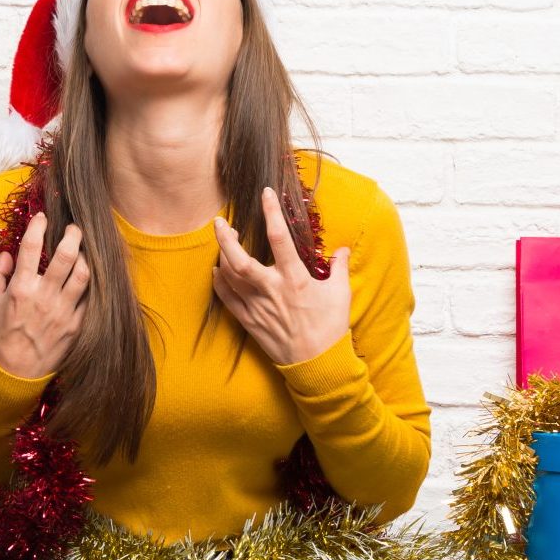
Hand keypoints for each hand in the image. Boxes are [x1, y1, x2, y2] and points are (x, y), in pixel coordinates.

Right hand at [0, 211, 90, 378]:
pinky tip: (87, 277)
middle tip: (74, 227)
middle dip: (73, 234)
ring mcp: (63, 312)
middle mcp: (44, 297)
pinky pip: (90, 298)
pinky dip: (91, 284)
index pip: (31, 247)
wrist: (13, 374)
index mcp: (21, 289)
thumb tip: (6, 254)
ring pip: (84, 274)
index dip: (38, 226)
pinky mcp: (76, 326)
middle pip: (66, 255)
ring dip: (85, 256)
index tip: (42, 217)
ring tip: (83, 250)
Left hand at [211, 185, 351, 366]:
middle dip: (226, 238)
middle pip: (240, 260)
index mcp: (295, 280)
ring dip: (222, 256)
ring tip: (223, 241)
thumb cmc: (330, 328)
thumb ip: (338, 268)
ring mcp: (257, 307)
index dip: (272, 213)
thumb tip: (342, 250)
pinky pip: (227, 299)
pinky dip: (219, 283)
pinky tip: (218, 271)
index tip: (266, 194)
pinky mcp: (249, 322)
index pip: (280, 239)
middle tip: (220, 222)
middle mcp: (272, 291)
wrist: (317, 365)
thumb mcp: (340, 294)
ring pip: (230, 278)